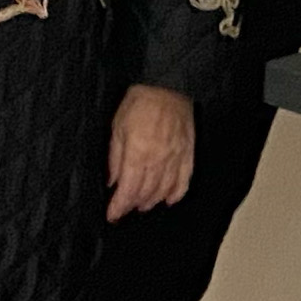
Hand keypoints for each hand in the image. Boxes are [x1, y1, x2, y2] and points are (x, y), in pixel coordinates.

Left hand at [106, 84, 195, 219]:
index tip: (112, 215)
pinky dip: (176, 193)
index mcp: (137, 153)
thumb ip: (115, 157)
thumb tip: (113, 181)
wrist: (167, 84)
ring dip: (152, 201)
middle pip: (146, 193)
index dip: (119, 206)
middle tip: (125, 209)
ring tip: (142, 205)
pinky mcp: (188, 153)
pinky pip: (184, 180)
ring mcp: (176, 158)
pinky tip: (169, 199)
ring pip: (164, 190)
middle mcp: (158, 160)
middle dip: (133, 205)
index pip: (128, 190)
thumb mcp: (117, 127)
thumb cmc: (138, 102)